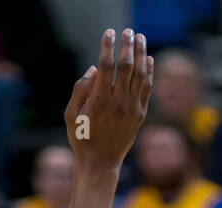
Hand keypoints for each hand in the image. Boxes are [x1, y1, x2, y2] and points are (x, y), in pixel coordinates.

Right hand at [64, 29, 152, 175]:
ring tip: (140, 38)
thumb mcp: (71, 115)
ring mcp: (132, 109)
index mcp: (99, 101)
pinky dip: (149, 72)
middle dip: (127, 44)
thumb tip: (95, 68)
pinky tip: (148, 59)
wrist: (100, 163)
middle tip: (127, 31)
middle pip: (127, 65)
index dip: (108, 46)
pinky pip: (147, 88)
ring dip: (141, 53)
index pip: (107, 65)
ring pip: (140, 74)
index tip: (109, 33)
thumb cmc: (82, 138)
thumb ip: (80, 89)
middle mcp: (118, 103)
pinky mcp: (140, 115)